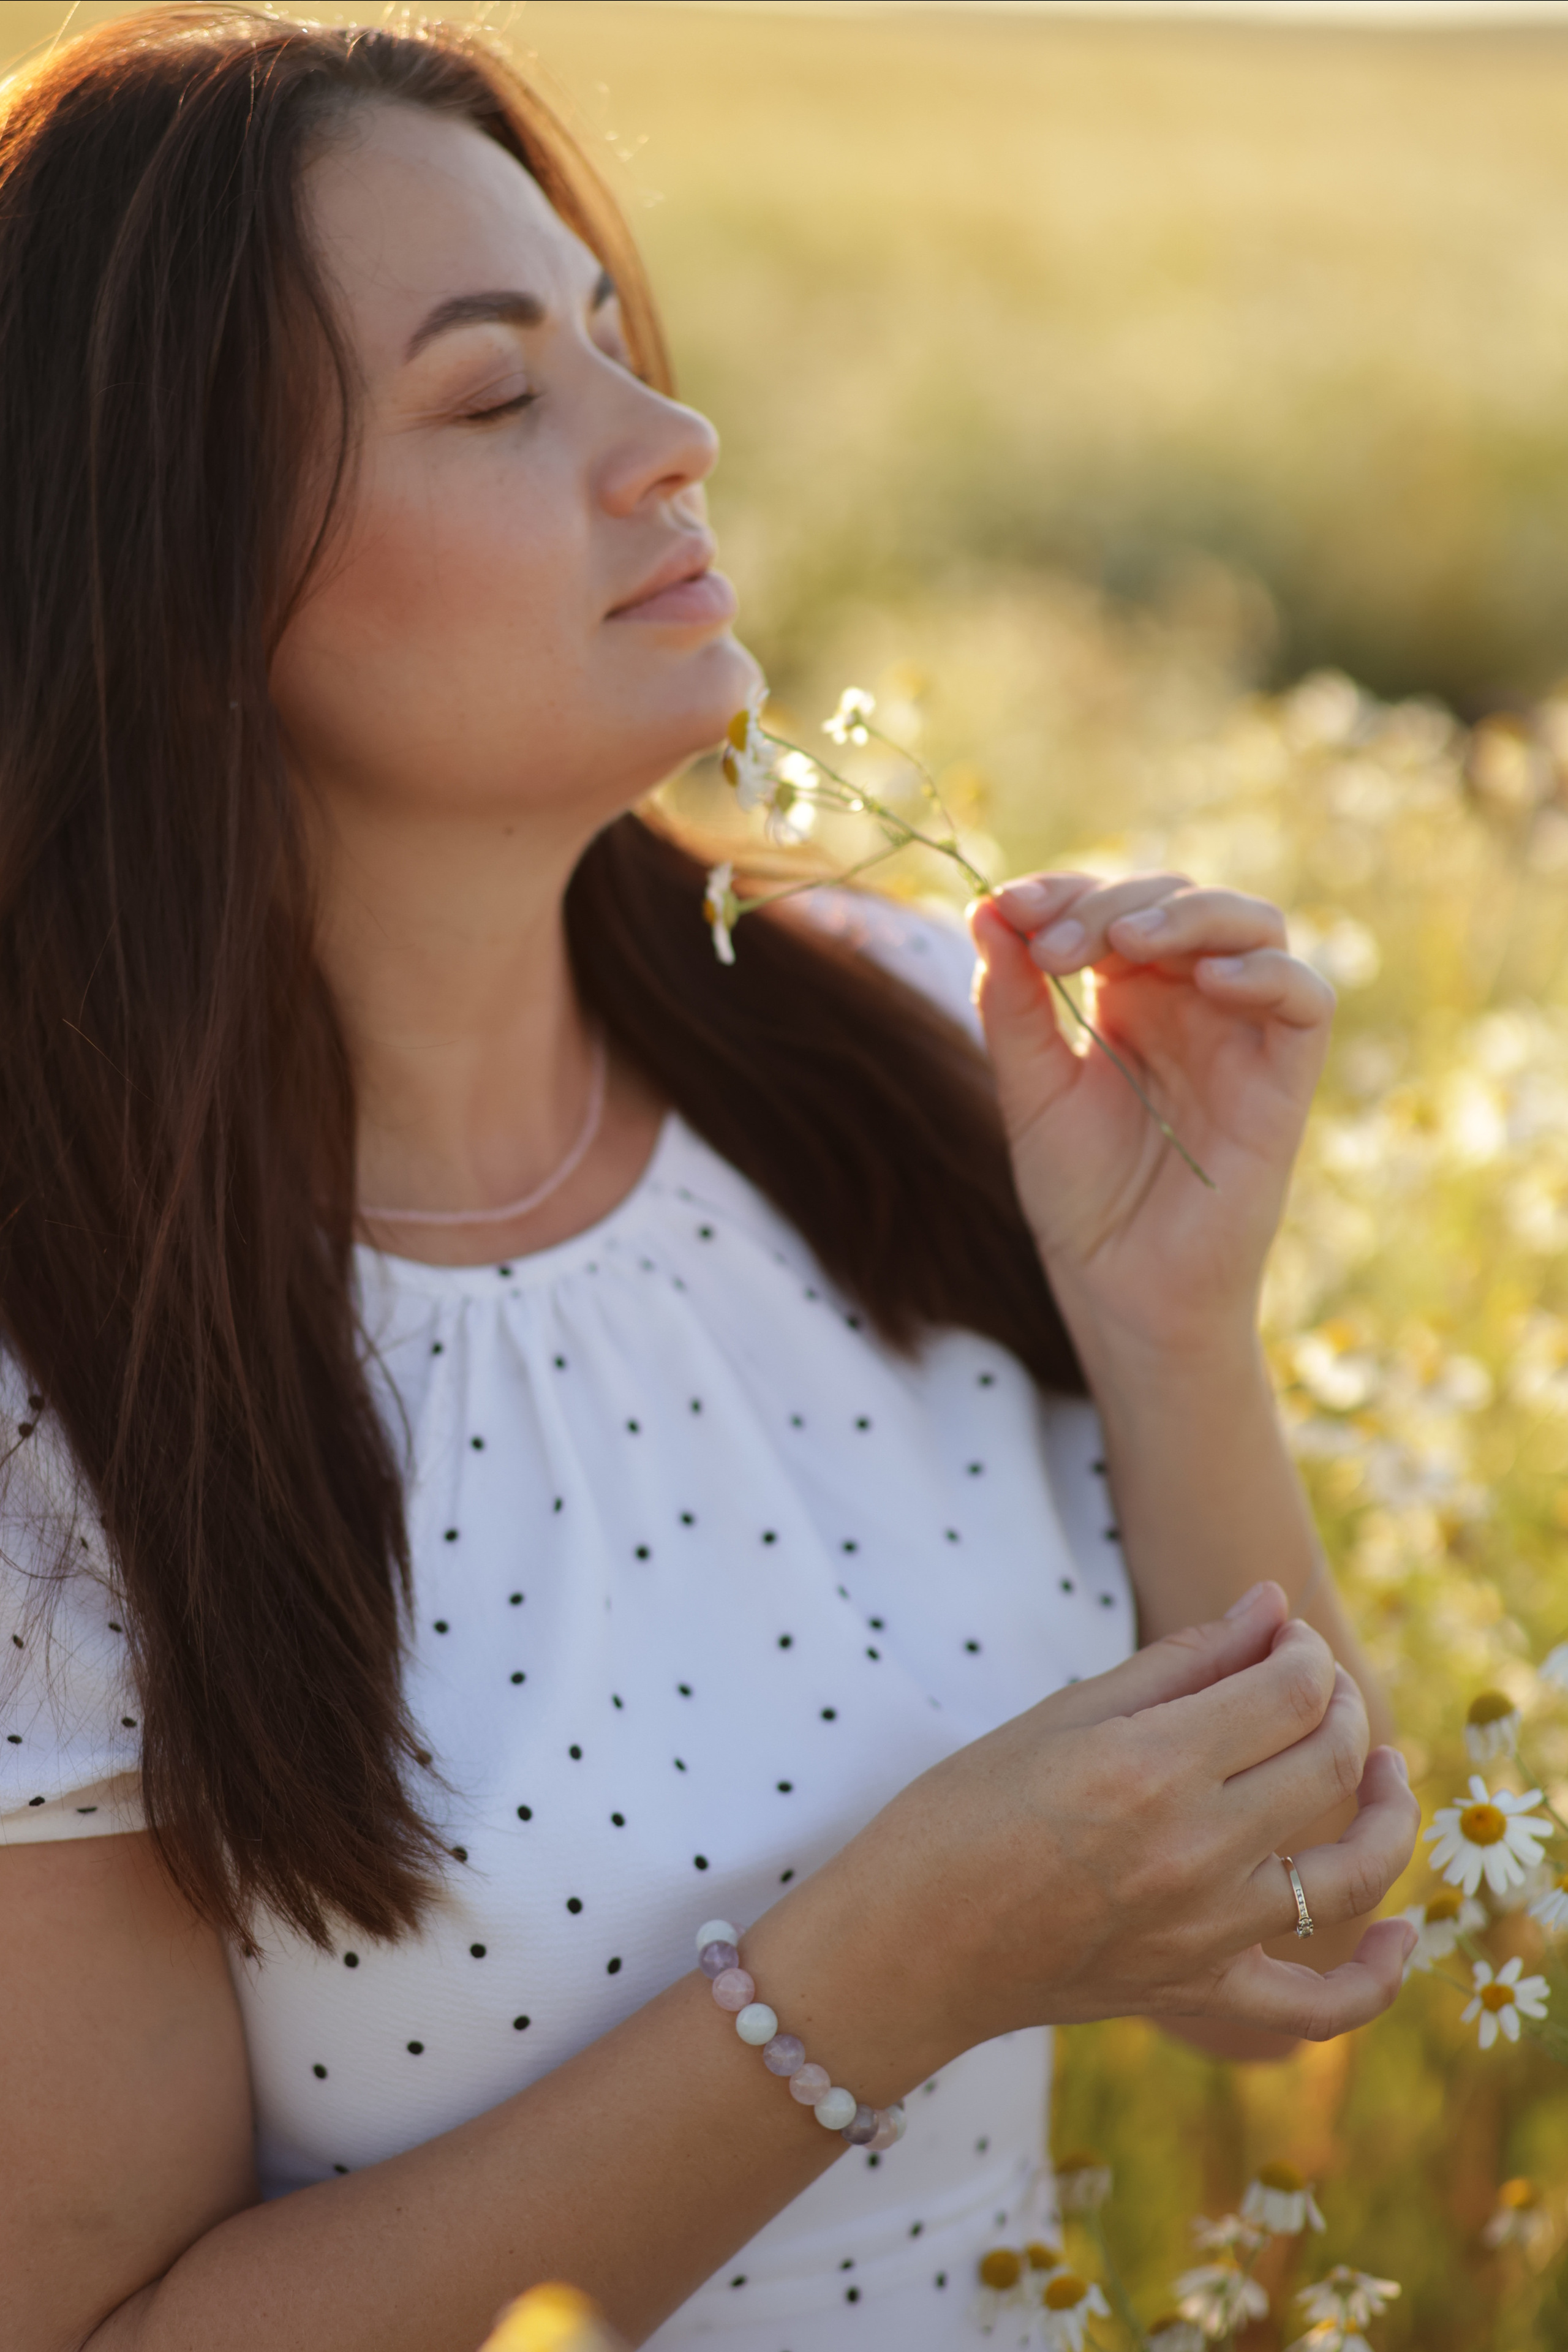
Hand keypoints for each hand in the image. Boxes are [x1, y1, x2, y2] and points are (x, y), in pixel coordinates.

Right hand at [835, 1582, 1418, 2058]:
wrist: (905, 1947)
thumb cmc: (960, 1814)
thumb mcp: (1059, 1714)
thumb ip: (1179, 1660)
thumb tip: (1270, 1605)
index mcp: (1152, 1766)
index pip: (1290, 1690)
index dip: (1303, 1649)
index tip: (1282, 1636)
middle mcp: (1196, 1851)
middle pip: (1328, 1762)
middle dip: (1342, 1705)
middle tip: (1315, 1683)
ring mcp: (1207, 1933)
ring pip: (1354, 1872)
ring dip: (1386, 1809)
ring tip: (1379, 1766)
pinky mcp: (1202, 1993)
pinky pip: (1322, 2007)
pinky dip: (1379, 1974)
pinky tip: (1403, 1929)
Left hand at [968, 872, 1333, 1356]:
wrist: (1120, 1290)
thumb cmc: (1079, 1197)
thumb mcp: (1029, 1090)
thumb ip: (1011, 1003)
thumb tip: (986, 909)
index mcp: (1129, 994)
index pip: (1110, 905)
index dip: (1064, 891)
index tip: (1007, 907)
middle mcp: (1190, 1001)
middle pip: (1175, 900)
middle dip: (1109, 904)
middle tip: (1052, 945)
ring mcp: (1241, 1034)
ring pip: (1252, 925)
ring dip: (1188, 915)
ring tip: (1124, 941)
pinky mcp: (1284, 1079)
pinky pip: (1305, 1001)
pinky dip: (1267, 973)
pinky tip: (1208, 979)